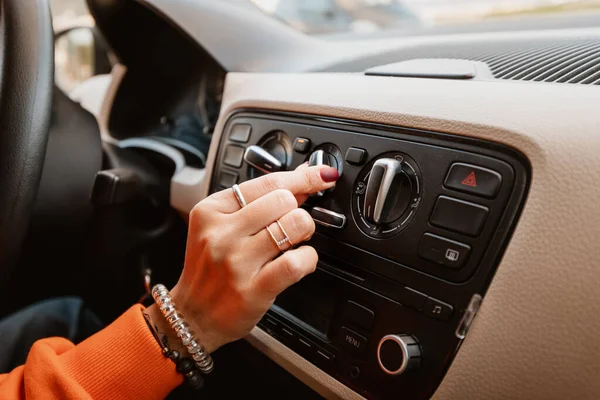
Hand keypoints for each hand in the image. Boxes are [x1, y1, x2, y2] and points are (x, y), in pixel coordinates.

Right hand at [147, 164, 338, 353]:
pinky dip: (309, 258)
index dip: (303, 176)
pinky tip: (300, 261)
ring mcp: (236, 262)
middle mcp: (221, 233)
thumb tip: (302, 179)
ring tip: (296, 241)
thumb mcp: (220, 227)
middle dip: (298, 209)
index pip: (267, 182)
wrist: (192, 315)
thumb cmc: (210, 269)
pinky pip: (297, 262)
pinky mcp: (252, 289)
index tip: (320, 175)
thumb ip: (258, 203)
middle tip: (294, 224)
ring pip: (294, 224)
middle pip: (284, 200)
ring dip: (305, 230)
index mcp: (211, 210)